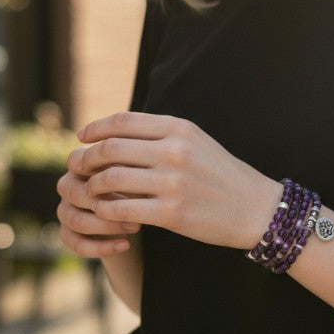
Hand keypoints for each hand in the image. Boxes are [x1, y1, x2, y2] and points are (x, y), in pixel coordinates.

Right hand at [56, 167, 140, 257]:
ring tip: (136, 226)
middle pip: (77, 195)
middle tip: (140, 208)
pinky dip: (101, 247)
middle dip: (109, 203)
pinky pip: (75, 243)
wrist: (136, 210)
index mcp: (80, 164)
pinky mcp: (66, 232)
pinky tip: (126, 245)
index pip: (77, 163)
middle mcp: (68, 185)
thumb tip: (139, 169)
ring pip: (76, 220)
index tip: (131, 178)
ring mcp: (64, 209)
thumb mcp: (138, 170)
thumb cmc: (139, 182)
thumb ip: (133, 165)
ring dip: (108, 226)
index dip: (100, 172)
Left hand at [70, 112, 279, 250]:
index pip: (123, 121)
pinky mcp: (171, 213)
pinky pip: (121, 208)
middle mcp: (175, 151)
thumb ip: (162, 134)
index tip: (82, 137)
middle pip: (111, 148)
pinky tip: (105, 212)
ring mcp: (173, 182)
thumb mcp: (197, 142)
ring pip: (110, 179)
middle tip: (77, 167)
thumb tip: (116, 132)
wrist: (256, 208)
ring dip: (91, 186)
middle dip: (86, 158)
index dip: (95, 128)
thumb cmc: (222, 175)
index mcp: (180, 129)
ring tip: (89, 191)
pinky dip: (105, 210)